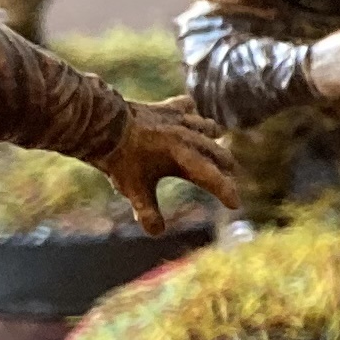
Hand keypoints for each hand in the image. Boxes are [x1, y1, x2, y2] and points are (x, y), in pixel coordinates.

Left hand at [102, 102, 235, 230]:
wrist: (103, 124)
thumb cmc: (120, 158)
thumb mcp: (133, 190)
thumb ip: (147, 212)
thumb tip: (156, 233)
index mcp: (184, 158)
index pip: (213, 179)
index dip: (226, 192)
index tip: (235, 204)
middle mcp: (188, 138)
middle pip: (217, 152)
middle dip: (226, 166)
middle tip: (232, 176)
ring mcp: (179, 120)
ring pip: (207, 127)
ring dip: (212, 138)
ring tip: (214, 145)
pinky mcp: (166, 108)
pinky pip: (187, 106)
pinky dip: (190, 112)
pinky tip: (188, 116)